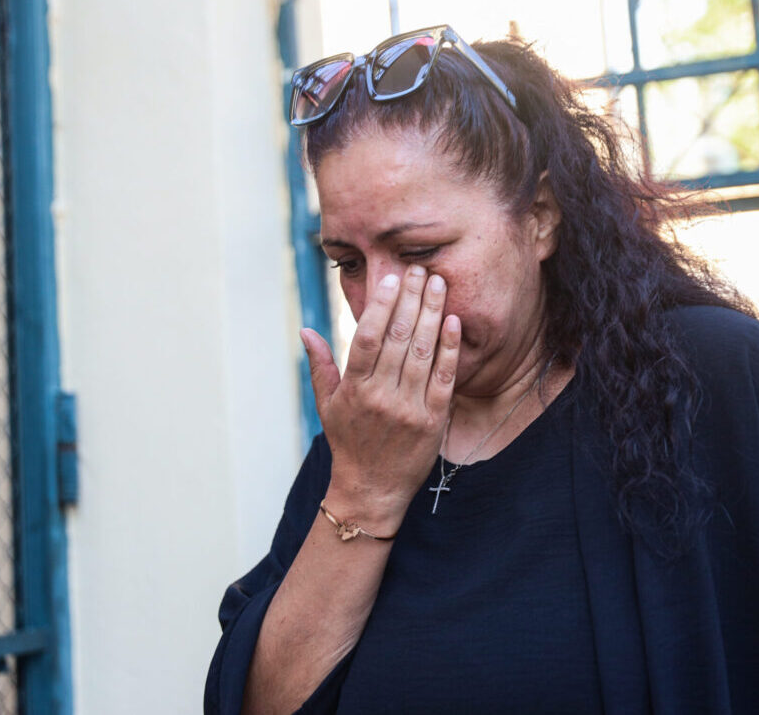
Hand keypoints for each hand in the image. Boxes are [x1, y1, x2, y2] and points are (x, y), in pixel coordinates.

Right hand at [300, 266, 460, 521]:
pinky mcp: (433, 420)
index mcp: (354, 389)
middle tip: (418, 269)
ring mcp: (409, 408)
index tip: (390, 278)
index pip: (367, 339)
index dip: (379, 306)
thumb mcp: (326, 405)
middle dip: (409, 300)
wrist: (372, 489)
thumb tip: (306, 330)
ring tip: (437, 284)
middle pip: (397, 338)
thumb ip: (320, 365)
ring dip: (431, 314)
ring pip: (421, 352)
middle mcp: (381, 396)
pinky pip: (443, 377)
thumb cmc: (348, 442)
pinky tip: (452, 322)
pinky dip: (449, 348)